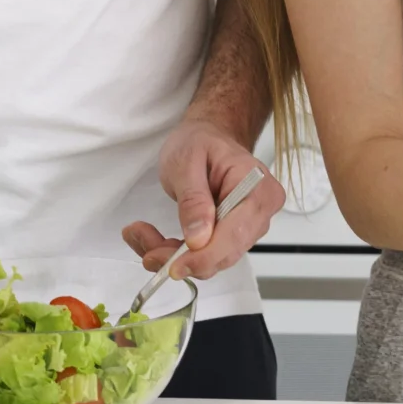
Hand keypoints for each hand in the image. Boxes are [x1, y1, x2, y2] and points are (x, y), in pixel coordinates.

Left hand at [122, 119, 288, 282]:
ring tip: (142, 235)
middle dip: (181, 257)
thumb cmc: (200, 142)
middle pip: (223, 254)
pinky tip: (153, 240)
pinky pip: (204, 256)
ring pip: (210, 261)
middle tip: (144, 246)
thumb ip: (193, 199)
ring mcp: (247, 227)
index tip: (172, 266)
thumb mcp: (187, 162)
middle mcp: (260, 212)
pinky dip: (176, 253)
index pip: (235, 234)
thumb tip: (199, 238)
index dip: (203, 256)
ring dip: (173, 255)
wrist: (207, 137)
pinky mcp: (231, 237)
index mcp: (257, 188)